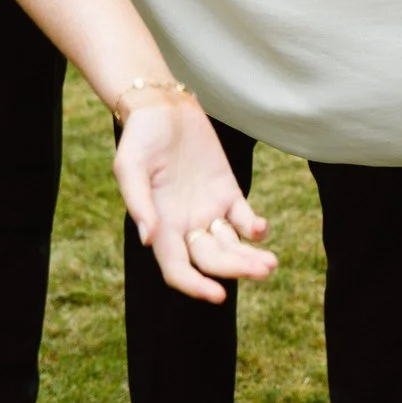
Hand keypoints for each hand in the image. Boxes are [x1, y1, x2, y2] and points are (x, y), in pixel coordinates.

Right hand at [114, 92, 275, 302]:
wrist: (162, 107)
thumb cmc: (140, 138)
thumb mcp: (130, 167)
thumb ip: (139, 203)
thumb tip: (149, 240)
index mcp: (160, 227)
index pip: (177, 270)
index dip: (195, 286)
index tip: (219, 295)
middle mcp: (185, 226)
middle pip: (212, 260)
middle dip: (236, 269)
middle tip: (264, 270)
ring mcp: (208, 210)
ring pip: (231, 246)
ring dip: (250, 257)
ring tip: (271, 264)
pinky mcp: (226, 191)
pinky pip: (242, 218)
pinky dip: (254, 228)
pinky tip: (261, 230)